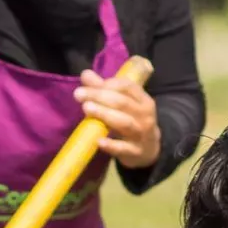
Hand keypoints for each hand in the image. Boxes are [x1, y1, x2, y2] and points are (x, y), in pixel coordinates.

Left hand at [75, 54, 160, 168]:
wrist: (149, 151)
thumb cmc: (133, 122)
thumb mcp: (124, 105)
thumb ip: (104, 89)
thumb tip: (85, 74)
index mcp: (144, 100)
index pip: (128, 87)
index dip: (109, 83)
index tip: (90, 84)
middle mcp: (145, 116)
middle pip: (123, 103)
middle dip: (100, 96)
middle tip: (78, 94)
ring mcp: (141, 135)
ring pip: (124, 123)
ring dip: (105, 114)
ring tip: (86, 108)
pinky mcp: (135, 152)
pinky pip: (123, 148)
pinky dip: (111, 145)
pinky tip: (99, 141)